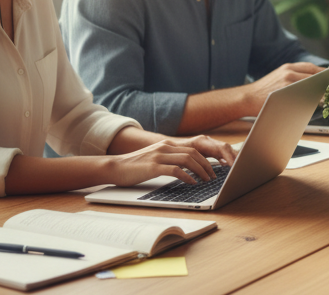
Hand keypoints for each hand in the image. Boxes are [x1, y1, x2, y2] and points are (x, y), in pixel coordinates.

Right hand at [106, 136, 235, 186]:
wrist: (115, 167)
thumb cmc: (135, 167)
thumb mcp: (155, 159)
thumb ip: (169, 160)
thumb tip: (186, 170)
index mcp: (166, 145)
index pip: (193, 149)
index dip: (206, 158)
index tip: (214, 167)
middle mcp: (165, 147)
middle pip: (194, 153)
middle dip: (207, 165)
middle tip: (213, 176)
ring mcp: (159, 156)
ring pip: (188, 160)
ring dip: (200, 170)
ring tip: (206, 180)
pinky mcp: (153, 167)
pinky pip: (176, 170)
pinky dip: (187, 176)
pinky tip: (192, 183)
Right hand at [242, 62, 323, 114]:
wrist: (247, 98)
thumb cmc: (264, 90)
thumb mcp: (279, 77)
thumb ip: (294, 77)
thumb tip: (313, 82)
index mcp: (288, 67)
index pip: (311, 67)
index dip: (324, 72)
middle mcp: (288, 73)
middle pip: (313, 76)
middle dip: (324, 83)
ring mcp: (287, 84)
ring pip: (310, 87)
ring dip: (320, 93)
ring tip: (327, 98)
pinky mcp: (285, 95)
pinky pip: (303, 97)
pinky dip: (311, 100)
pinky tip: (316, 104)